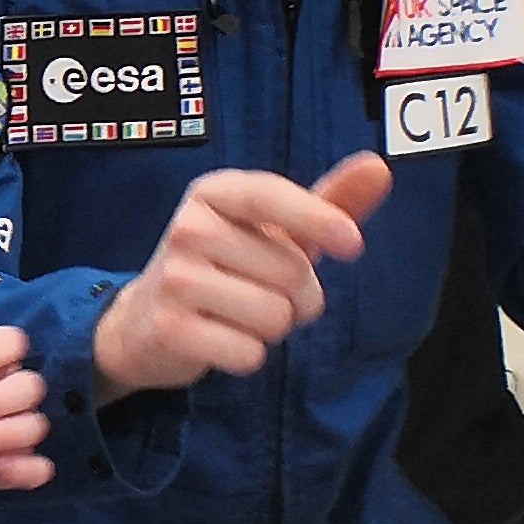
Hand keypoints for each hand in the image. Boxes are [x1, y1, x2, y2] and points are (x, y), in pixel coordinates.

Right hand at [91, 154, 390, 398]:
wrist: (145, 318)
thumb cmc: (226, 266)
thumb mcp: (273, 230)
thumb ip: (329, 202)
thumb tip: (378, 167)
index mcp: (215, 193)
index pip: (270, 196)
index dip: (317, 218)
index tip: (352, 244)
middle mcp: (188, 228)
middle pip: (291, 273)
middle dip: (299, 296)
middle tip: (263, 292)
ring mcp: (175, 278)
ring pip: (274, 316)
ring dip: (274, 328)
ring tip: (240, 316)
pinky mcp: (170, 328)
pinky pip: (249, 353)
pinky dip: (248, 356)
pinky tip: (221, 340)